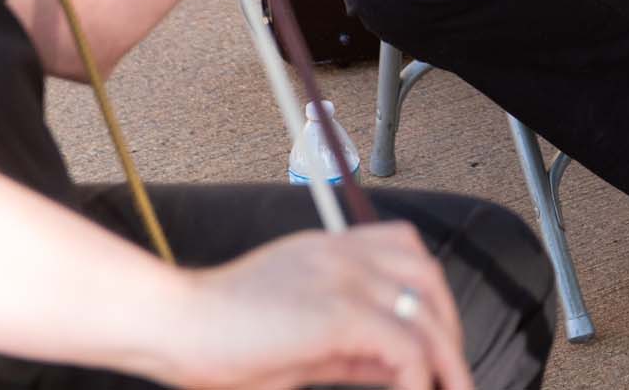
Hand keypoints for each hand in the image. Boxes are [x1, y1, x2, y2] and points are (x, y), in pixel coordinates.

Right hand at [160, 221, 472, 389]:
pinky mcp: (339, 312)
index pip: (406, 251)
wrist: (174, 323)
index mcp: (332, 250)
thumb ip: (347, 347)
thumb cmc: (219, 337)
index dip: (429, 298)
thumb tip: (393, 367)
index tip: (434, 348)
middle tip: (454, 378)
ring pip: (426, 308)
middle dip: (449, 328)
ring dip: (446, 354)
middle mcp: (345, 253)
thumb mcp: (296, 340)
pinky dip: (416, 376)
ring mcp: (345, 277)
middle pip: (427, 277)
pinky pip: (404, 345)